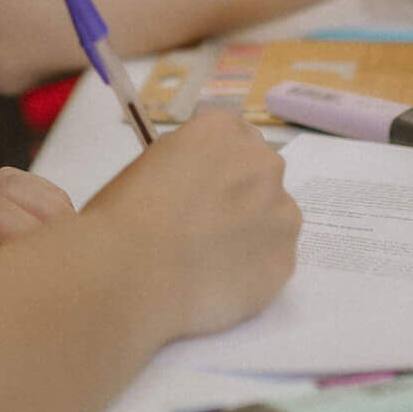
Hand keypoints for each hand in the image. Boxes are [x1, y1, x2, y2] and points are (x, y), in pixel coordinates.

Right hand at [87, 108, 299, 340]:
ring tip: (209, 258)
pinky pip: (273, 259)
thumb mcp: (145, 165)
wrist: (135, 274)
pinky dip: (253, 269)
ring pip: (273, 217)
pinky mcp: (286, 260)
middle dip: (238, 193)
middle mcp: (262, 163)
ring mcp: (282, 213)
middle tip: (203, 223)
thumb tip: (188, 182)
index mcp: (222, 130)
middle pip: (258, 172)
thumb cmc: (125, 215)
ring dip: (251, 230)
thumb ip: (181, 162)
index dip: (213, 164)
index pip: (232, 135)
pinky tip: (218, 281)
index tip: (197, 186)